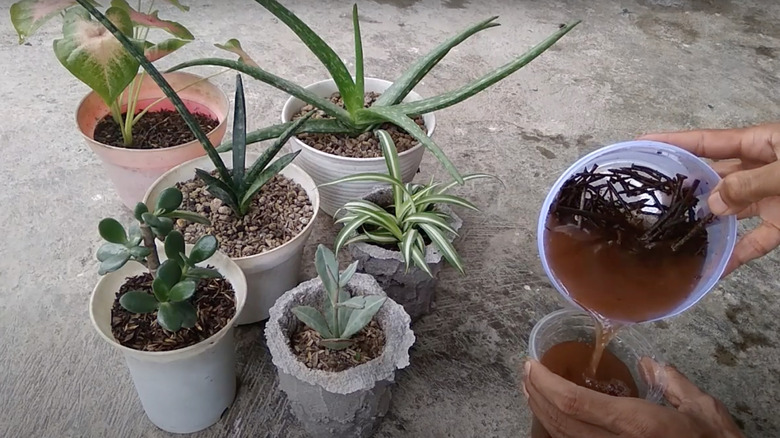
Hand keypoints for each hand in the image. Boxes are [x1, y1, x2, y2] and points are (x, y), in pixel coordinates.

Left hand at [522, 359, 743, 437]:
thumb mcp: (702, 409)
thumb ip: (673, 383)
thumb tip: (650, 364)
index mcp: (634, 423)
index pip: (574, 403)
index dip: (545, 384)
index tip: (531, 365)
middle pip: (559, 420)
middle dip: (535, 394)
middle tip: (526, 372)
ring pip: (562, 436)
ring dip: (540, 411)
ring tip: (531, 389)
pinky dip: (557, 427)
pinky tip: (552, 414)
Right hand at [640, 124, 779, 274]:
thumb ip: (750, 185)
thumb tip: (712, 205)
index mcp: (760, 144)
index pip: (707, 142)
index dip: (672, 142)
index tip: (640, 145)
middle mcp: (759, 169)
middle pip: (713, 178)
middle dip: (683, 189)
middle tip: (650, 201)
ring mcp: (770, 196)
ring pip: (729, 211)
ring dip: (705, 225)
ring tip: (674, 237)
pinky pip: (754, 240)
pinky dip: (737, 254)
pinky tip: (715, 269)